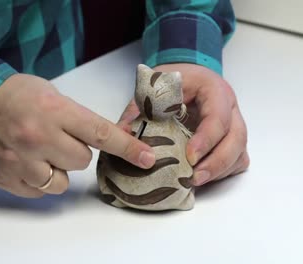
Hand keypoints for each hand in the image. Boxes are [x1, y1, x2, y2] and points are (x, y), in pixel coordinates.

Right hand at [0, 74, 154, 197]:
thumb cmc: (11, 94)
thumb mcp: (49, 93)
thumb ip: (74, 117)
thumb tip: (98, 138)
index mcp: (54, 111)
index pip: (100, 134)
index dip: (127, 147)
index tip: (146, 158)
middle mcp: (40, 137)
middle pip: (82, 160)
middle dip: (75, 152)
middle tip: (58, 139)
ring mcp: (22, 160)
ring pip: (62, 181)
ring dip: (57, 169)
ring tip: (40, 153)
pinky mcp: (8, 177)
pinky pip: (39, 191)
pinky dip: (38, 180)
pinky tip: (26, 162)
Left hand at [118, 64, 249, 185]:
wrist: (184, 76)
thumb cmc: (172, 81)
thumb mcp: (153, 88)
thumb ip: (138, 109)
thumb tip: (121, 133)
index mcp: (213, 91)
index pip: (218, 117)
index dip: (206, 139)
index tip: (189, 157)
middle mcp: (230, 108)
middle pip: (236, 138)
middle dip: (217, 161)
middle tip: (194, 178)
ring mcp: (233, 124)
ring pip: (239, 151)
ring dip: (220, 170)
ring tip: (195, 181)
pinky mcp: (230, 139)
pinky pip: (237, 159)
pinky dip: (222, 171)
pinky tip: (202, 177)